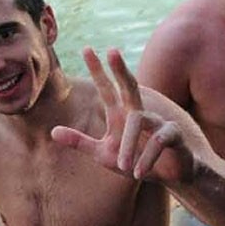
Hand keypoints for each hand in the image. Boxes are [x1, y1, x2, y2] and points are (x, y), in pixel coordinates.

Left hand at [52, 48, 194, 184]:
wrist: (168, 177)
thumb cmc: (133, 162)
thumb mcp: (102, 154)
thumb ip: (80, 142)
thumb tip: (52, 132)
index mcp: (119, 114)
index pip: (106, 88)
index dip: (97, 69)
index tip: (86, 48)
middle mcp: (137, 113)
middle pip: (129, 85)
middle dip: (120, 69)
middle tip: (112, 49)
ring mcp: (157, 121)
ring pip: (139, 121)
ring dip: (129, 145)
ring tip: (124, 166)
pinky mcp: (173, 135)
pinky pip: (158, 141)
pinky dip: (147, 157)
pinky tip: (139, 173)